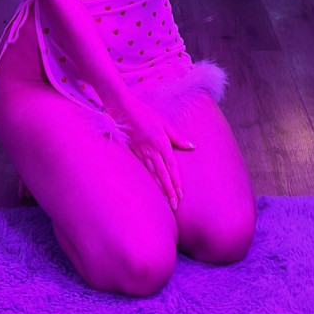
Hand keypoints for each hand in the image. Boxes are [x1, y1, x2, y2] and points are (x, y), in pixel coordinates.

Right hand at [108, 90, 193, 209]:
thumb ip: (177, 137)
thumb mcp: (164, 123)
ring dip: (159, 189)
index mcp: (161, 142)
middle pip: (162, 175)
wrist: (122, 108)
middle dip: (169, 191)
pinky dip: (148, 182)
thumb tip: (191, 146)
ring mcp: (140, 153)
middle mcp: (151, 150)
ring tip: (165, 202)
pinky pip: (142, 171)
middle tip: (175, 205)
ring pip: (152, 176)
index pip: (171, 166)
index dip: (176, 181)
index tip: (181, 194)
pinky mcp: (132, 154)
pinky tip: (151, 190)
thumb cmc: (144, 113)